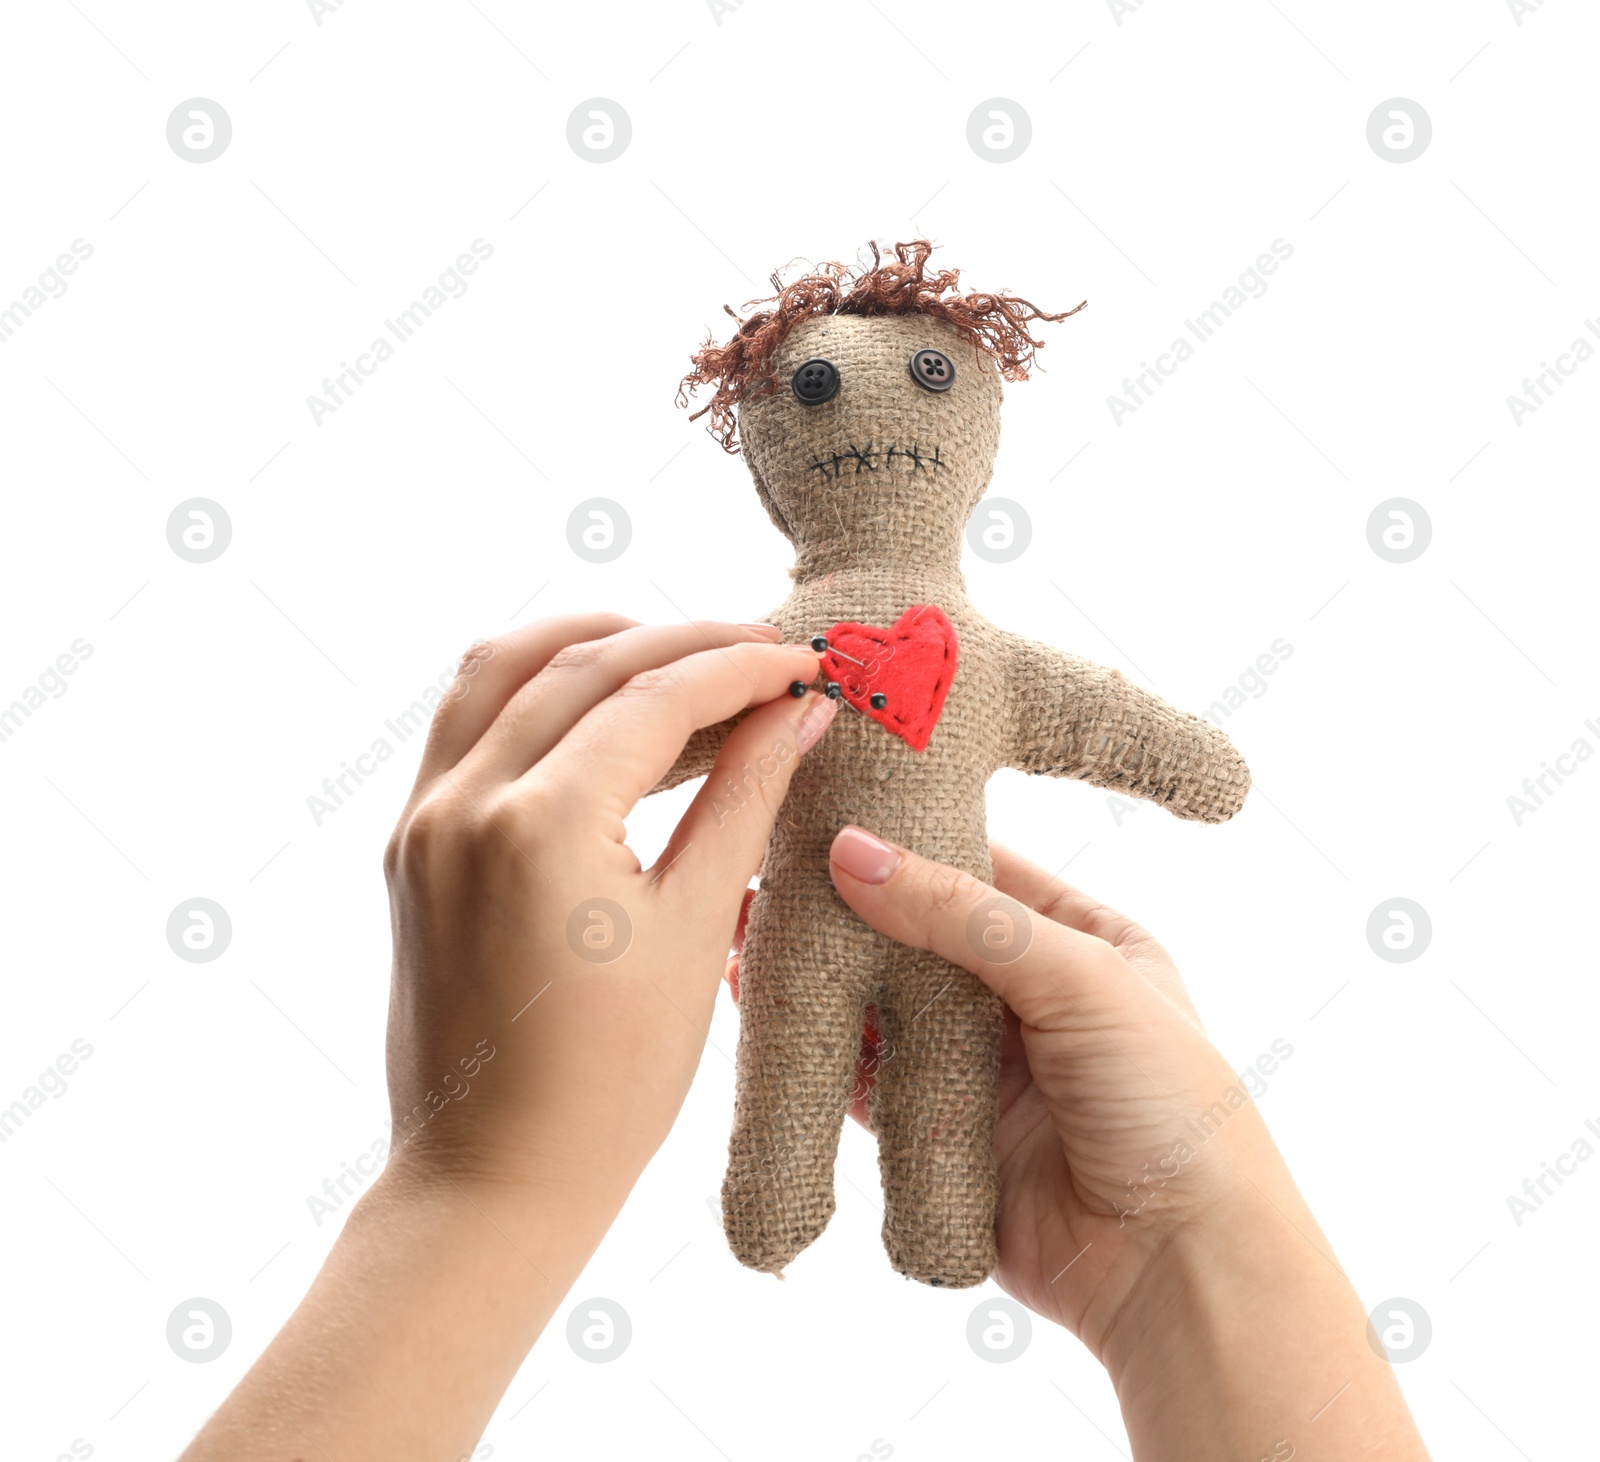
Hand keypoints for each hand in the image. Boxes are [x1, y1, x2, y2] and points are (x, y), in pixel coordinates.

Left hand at [381, 614, 832, 1204]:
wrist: (492, 1181)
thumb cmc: (610, 1085)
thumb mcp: (695, 931)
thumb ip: (745, 799)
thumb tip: (801, 711)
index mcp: (537, 827)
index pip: (653, 696)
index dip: (740, 666)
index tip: (803, 660)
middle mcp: (462, 802)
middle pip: (581, 662)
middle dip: (681, 642)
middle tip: (760, 651)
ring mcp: (423, 820)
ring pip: (504, 668)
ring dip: (594, 644)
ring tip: (680, 661)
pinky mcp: (410, 844)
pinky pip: (467, 722)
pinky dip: (536, 690)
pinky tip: (601, 711)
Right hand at [726, 832, 1261, 1348]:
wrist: (1180, 1269)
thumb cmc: (1169, 1105)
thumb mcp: (1079, 976)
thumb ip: (963, 915)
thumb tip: (853, 851)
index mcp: (1087, 943)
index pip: (982, 869)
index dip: (911, 841)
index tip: (832, 815)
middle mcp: (1033, 1001)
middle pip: (924, 940)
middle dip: (854, 911)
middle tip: (774, 873)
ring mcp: (989, 1073)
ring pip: (890, 1011)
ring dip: (830, 980)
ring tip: (753, 935)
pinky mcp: (947, 1139)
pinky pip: (872, 1087)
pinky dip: (825, 1055)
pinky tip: (773, 1017)